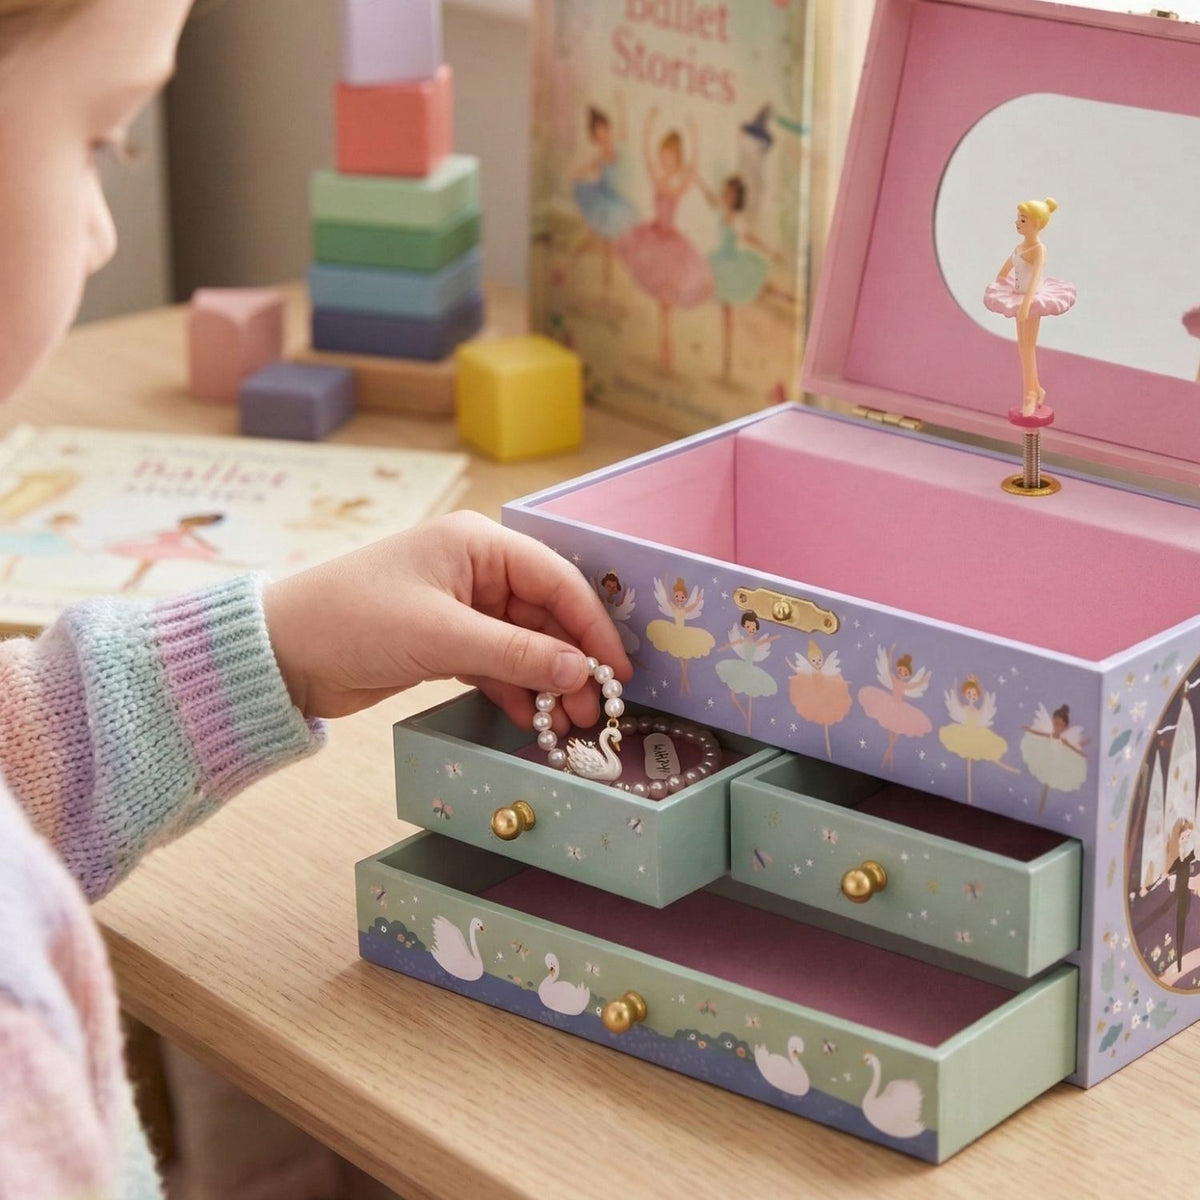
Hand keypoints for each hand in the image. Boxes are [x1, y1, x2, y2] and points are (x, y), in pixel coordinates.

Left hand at [262, 511, 631, 728]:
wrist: (280, 655)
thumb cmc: (353, 622)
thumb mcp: (441, 636)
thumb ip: (517, 653)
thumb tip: (582, 671)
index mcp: (477, 544)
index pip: (556, 580)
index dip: (592, 626)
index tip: (618, 671)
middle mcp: (475, 569)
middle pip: (546, 615)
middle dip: (572, 662)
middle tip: (594, 711)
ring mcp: (461, 607)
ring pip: (525, 644)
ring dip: (548, 682)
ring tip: (569, 725)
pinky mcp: (445, 642)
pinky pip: (498, 663)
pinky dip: (516, 689)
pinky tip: (531, 718)